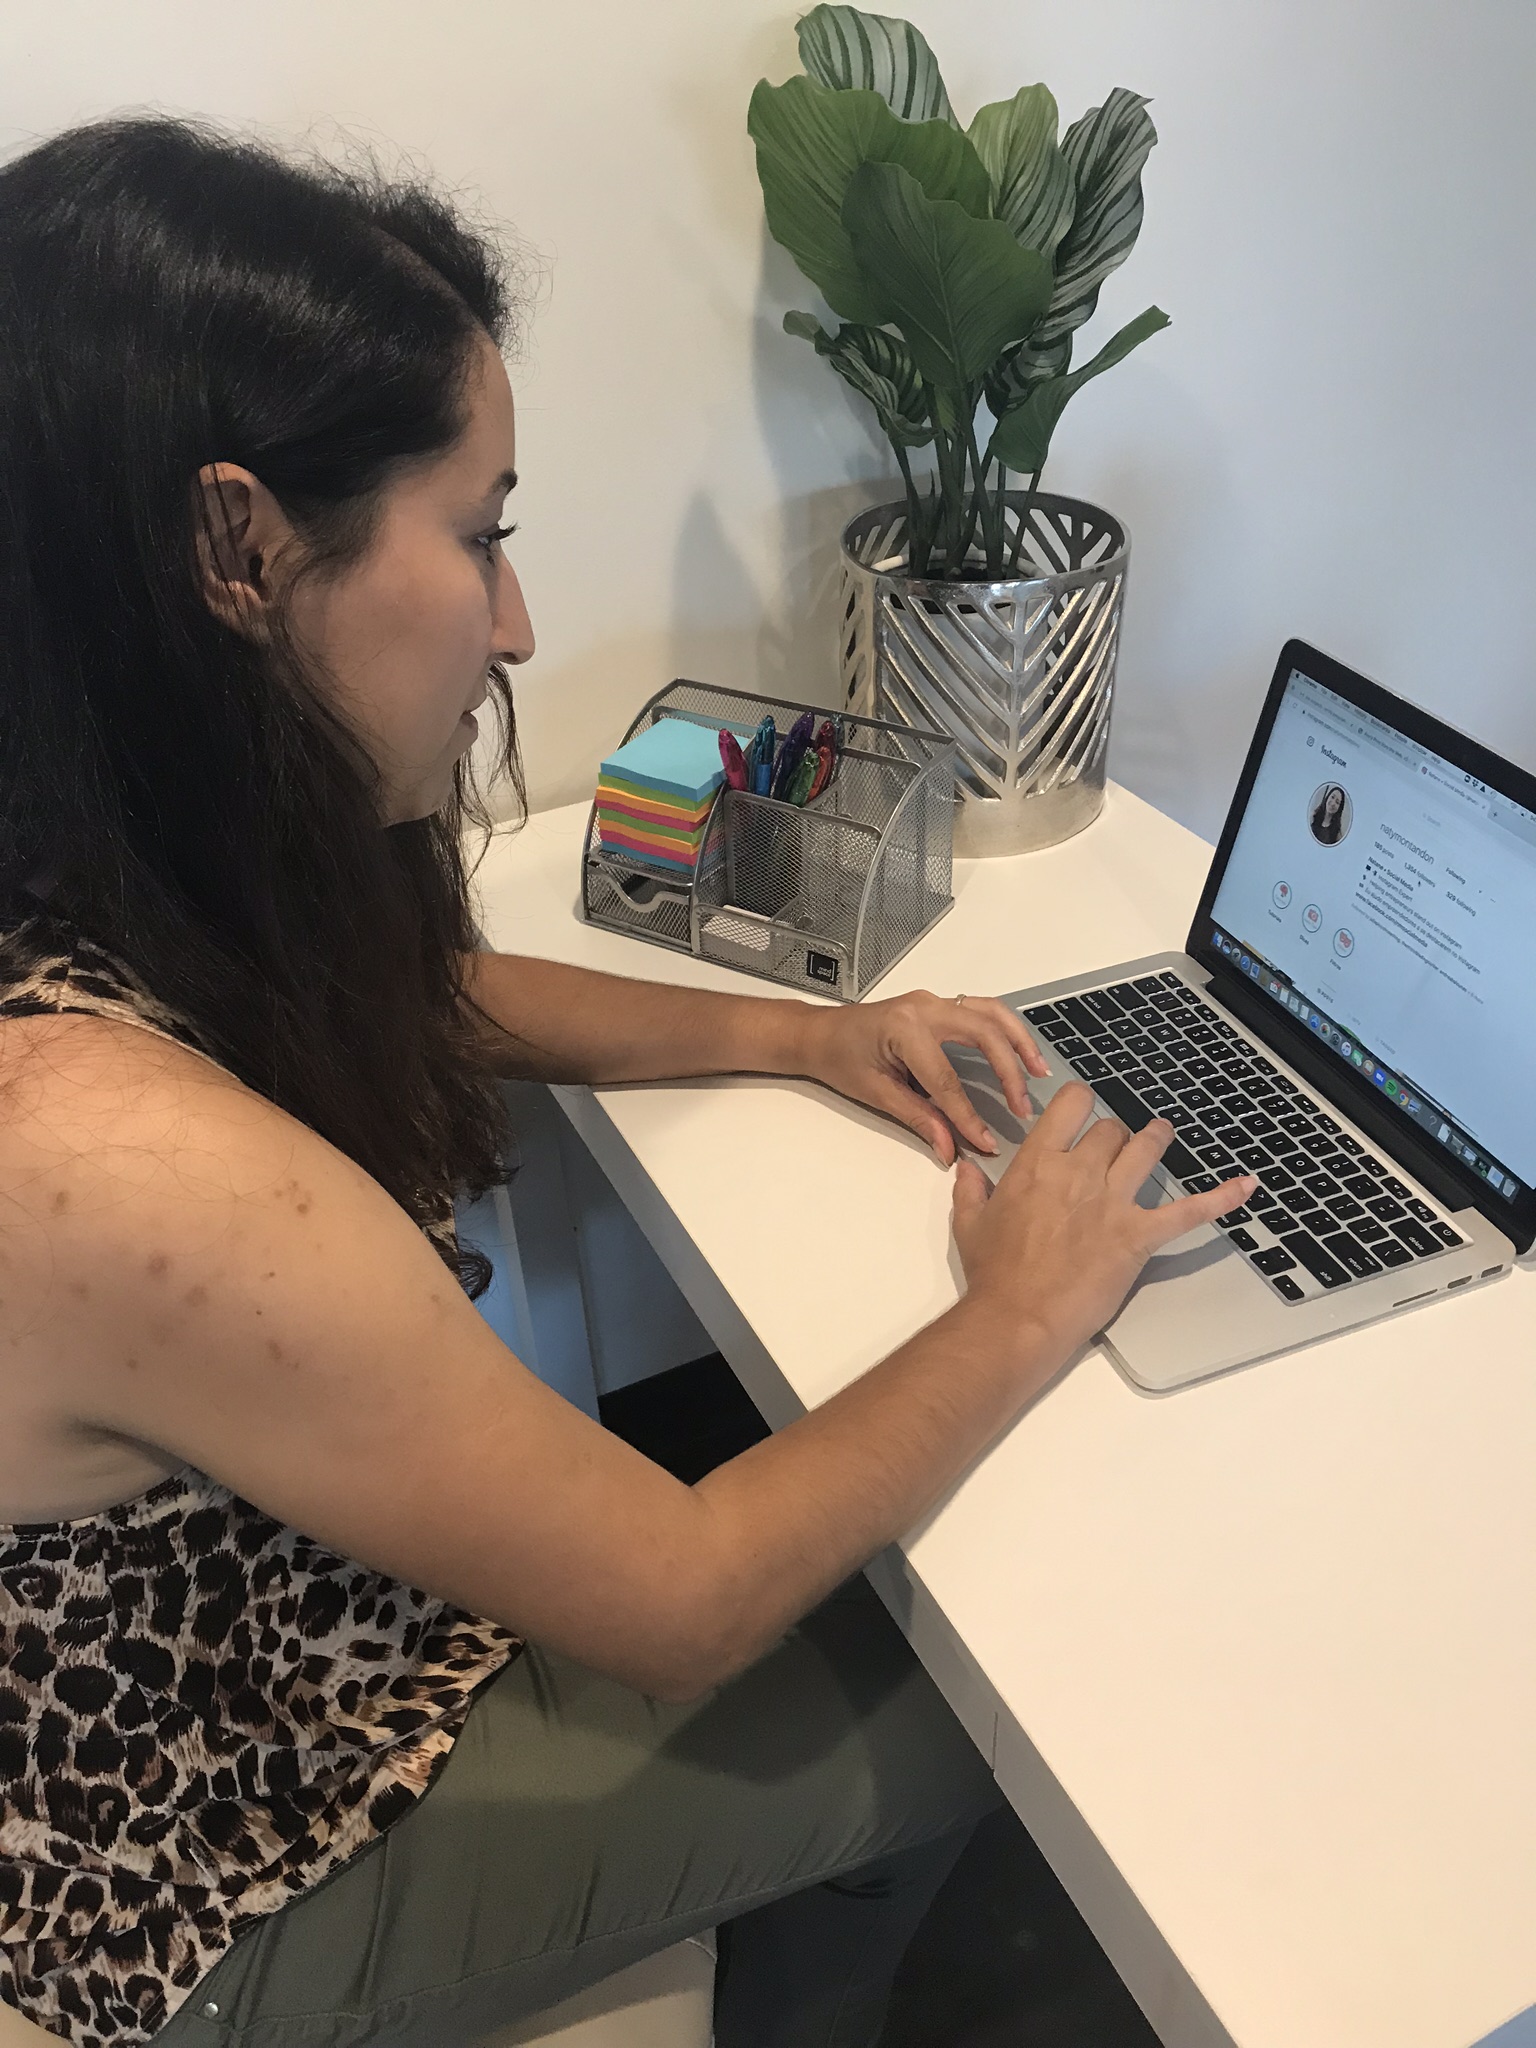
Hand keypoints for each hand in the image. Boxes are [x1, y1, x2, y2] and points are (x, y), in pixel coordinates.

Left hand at [794, 989, 1048, 1163]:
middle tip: (1023, 1108)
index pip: (947, 1080)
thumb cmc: (839, 1059)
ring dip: (1019, 1041)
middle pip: (983, 1035)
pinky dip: (1006, 1029)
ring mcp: (933, 1000)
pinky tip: (1020, 1051)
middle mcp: (924, 1007)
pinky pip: (982, 1009)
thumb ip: (919, 1118)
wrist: (819, 1034)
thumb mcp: (877, 1094)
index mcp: (904, 1029)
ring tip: (1038, 1072)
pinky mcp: (938, 1004)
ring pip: (991, 1012)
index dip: (969, 1115)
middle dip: (1008, 1073)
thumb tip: (950, 1148)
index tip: (987, 1142)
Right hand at [951, 1081, 1255, 1359]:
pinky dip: (1221, 1198)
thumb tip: (968, 1168)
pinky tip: (1246, 1186)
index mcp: (1037, 1163)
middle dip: (1114, 1135)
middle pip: (1111, 1130)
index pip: (1072, 1105)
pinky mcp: (1138, 1235)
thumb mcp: (969, 1224)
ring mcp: (1112, 1202)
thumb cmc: (993, 1275)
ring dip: (1157, 1138)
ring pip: (1146, 1149)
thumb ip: (970, 1189)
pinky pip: (1188, 1211)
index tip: (1084, 1109)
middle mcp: (1078, 1172)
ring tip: (1163, 1133)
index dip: (1082, 1101)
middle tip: (1115, 1147)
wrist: (1018, 1315)